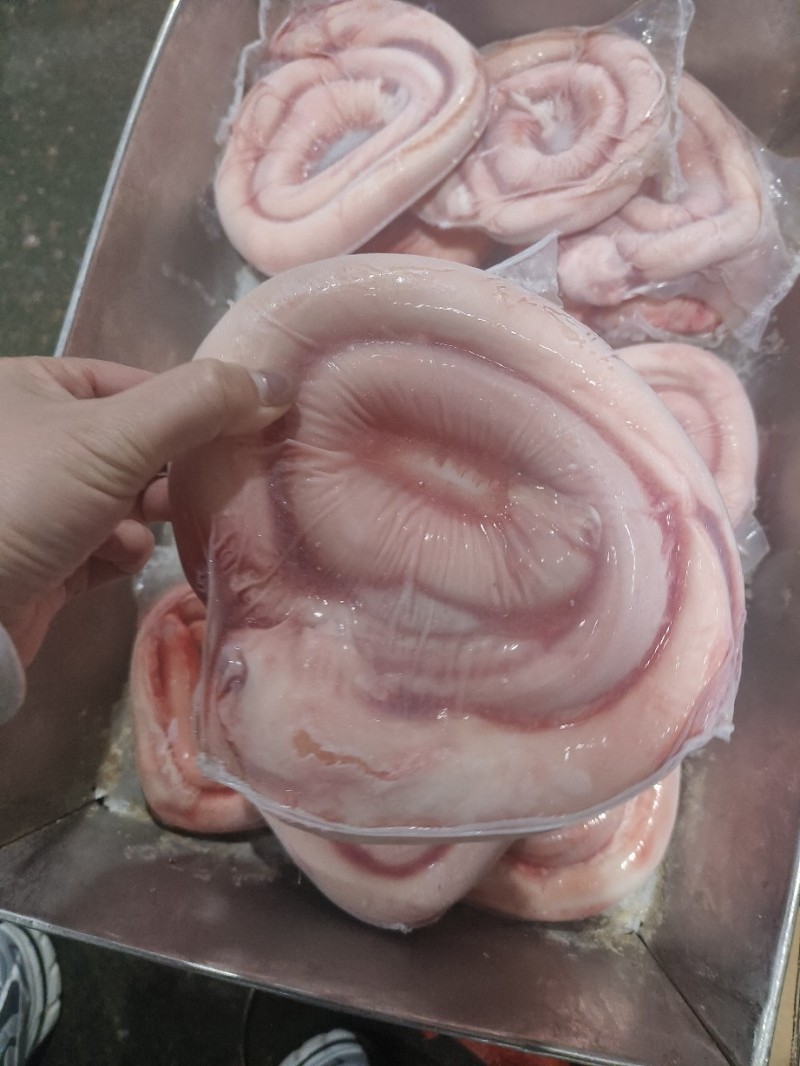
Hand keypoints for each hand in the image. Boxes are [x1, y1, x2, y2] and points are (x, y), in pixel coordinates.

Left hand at [0, 356, 291, 665]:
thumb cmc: (25, 500)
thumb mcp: (116, 437)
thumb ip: (198, 404)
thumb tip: (276, 383)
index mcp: (30, 387)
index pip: (134, 382)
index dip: (188, 408)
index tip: (236, 434)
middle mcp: (29, 438)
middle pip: (134, 444)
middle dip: (169, 471)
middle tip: (202, 487)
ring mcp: (33, 502)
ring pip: (124, 499)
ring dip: (145, 517)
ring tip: (150, 528)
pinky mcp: (42, 558)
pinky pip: (103, 544)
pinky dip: (118, 551)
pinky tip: (115, 560)